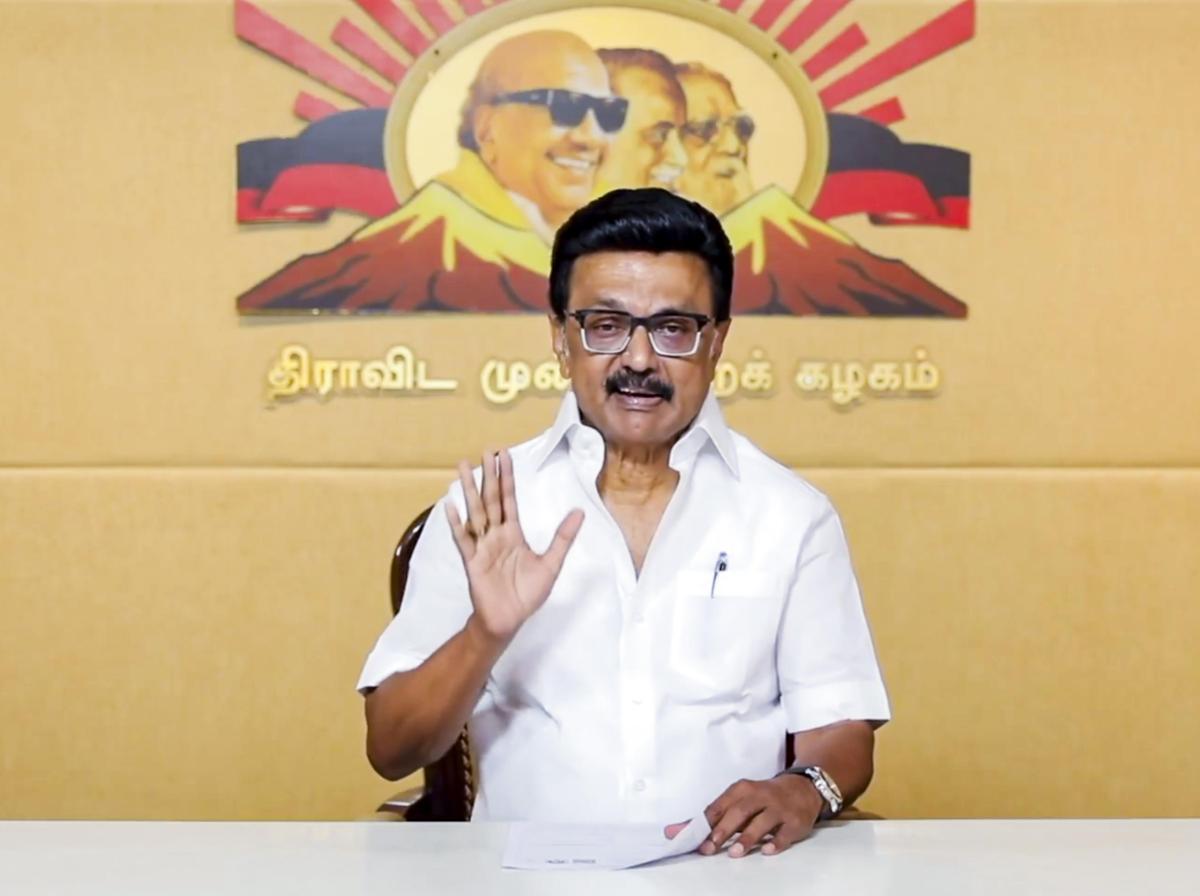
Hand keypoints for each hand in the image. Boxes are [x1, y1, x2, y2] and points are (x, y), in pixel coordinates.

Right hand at [446, 449, 583, 643]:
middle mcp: (496, 535)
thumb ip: (563, 538)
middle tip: (485, 450)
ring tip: (462, 467)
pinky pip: (463, 540)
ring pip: (475, 512)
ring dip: (469, 490)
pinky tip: (450, 505)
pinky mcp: (472, 562)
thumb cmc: (527, 594)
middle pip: (491, 499)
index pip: (509, 499)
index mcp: (513, 534)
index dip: (507, 477)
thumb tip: (579, 512)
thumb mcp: (551, 563)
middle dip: (489, 475)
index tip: (503, 455)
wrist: (509, 620)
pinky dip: (457, 523)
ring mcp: (482, 547)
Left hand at [700, 775, 822, 857]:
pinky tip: (767, 851)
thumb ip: (718, 815)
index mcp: (743, 789)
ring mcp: (779, 808)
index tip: (693, 838)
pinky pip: (785, 832)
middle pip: (740, 811)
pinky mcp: (795, 821)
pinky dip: (776, 842)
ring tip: (735, 852)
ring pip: (762, 821)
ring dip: (748, 837)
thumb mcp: (742, 799)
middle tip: (711, 846)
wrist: (803, 788)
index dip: (706, 822)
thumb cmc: (764, 797)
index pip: (721, 805)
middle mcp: (760, 796)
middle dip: (724, 829)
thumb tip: (684, 831)